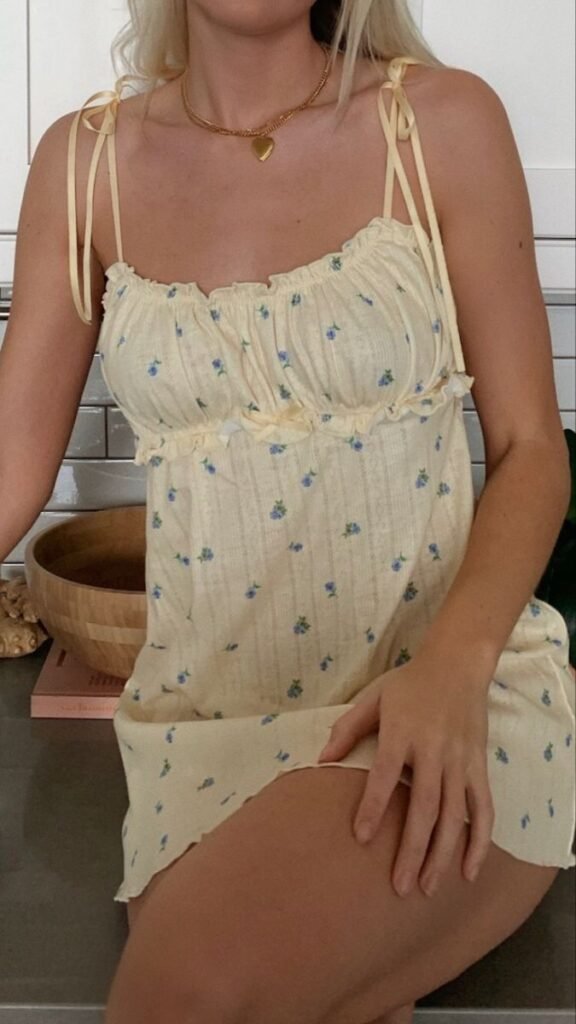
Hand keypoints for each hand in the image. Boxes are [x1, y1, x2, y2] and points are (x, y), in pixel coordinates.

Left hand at [316, 658, 494, 897]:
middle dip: (412, 849)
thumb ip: (348, 728)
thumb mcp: (374, 697)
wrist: (458, 665)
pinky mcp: (479, 767)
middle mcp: (434, 751)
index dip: (374, 806)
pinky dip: (479, 842)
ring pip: (454, 816)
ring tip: (426, 888)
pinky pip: (483, 809)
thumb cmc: (410, 684)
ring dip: (441, 855)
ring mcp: (460, 761)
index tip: (362, 838)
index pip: (385, 775)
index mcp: (402, 733)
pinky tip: (468, 871)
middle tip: (399, 886)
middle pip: (423, 807)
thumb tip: (322, 759)